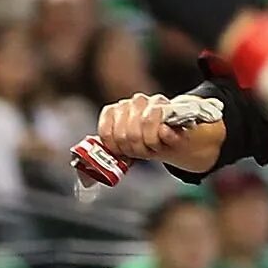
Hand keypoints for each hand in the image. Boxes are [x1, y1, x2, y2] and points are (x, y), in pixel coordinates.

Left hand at [73, 91, 224, 188]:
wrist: (181, 138)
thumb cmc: (150, 143)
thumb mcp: (128, 148)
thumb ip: (110, 151)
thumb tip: (86, 165)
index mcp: (117, 110)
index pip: (107, 129)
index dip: (114, 146)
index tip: (123, 153)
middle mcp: (134, 102)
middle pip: (126, 132)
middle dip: (134, 149)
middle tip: (142, 153)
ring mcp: (154, 102)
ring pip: (144, 126)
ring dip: (149, 145)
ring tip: (153, 148)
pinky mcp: (172, 108)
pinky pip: (163, 124)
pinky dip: (163, 137)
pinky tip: (166, 140)